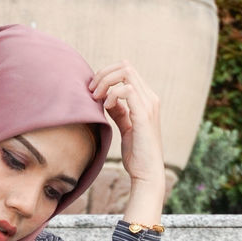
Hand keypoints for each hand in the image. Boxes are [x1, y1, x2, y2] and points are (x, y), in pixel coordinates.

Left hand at [88, 60, 165, 191]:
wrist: (147, 174)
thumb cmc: (137, 155)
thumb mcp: (126, 128)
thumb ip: (119, 111)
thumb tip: (107, 99)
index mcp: (146, 99)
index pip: (126, 71)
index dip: (107, 75)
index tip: (93, 91)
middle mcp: (150, 98)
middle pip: (125, 66)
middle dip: (104, 74)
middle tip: (91, 91)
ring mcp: (148, 105)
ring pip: (126, 73)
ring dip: (106, 81)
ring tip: (96, 98)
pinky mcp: (144, 115)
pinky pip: (127, 90)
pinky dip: (112, 94)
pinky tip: (106, 107)